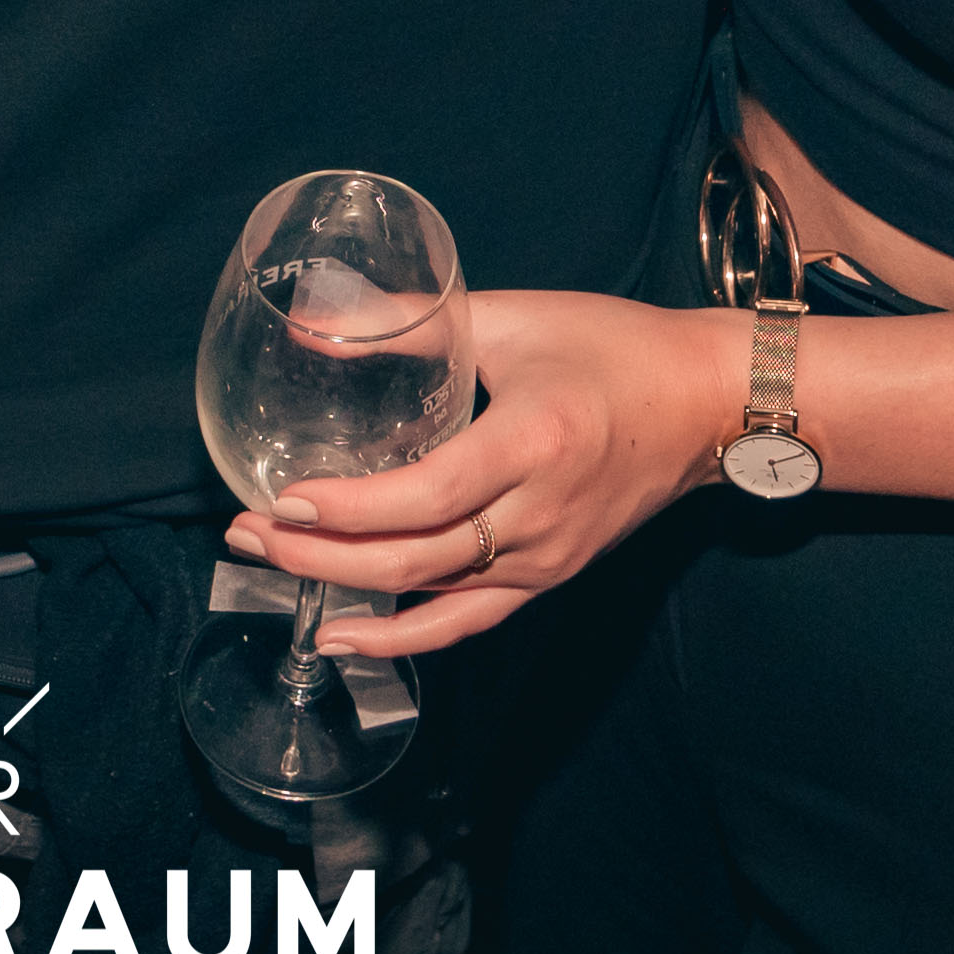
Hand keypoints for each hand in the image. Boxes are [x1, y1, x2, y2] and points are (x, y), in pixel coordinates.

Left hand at [218, 289, 732, 656]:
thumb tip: (315, 322)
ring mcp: (548, 557)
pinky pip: (470, 620)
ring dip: (347, 590)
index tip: (282, 500)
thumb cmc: (612, 346)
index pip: (426, 496)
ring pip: (436, 596)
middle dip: (321, 554)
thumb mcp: (510, 316)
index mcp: (531, 442)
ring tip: (272, 565)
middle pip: (417, 558)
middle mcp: (540, 515)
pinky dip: (406, 636)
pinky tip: (346, 636)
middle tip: (248, 532)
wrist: (706, 402)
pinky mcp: (552, 576)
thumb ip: (411, 319)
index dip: (351, 509)